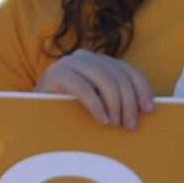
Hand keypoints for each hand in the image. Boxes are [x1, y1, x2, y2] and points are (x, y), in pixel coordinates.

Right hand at [37, 48, 156, 131]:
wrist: (34, 116)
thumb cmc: (70, 112)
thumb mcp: (98, 102)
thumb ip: (116, 98)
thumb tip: (147, 108)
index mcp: (98, 61)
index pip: (128, 70)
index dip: (142, 89)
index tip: (149, 110)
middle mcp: (85, 56)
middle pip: (118, 76)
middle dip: (129, 102)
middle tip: (130, 125)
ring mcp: (68, 63)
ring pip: (104, 79)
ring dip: (114, 105)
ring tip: (115, 124)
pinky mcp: (55, 74)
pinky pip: (84, 88)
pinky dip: (96, 106)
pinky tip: (102, 119)